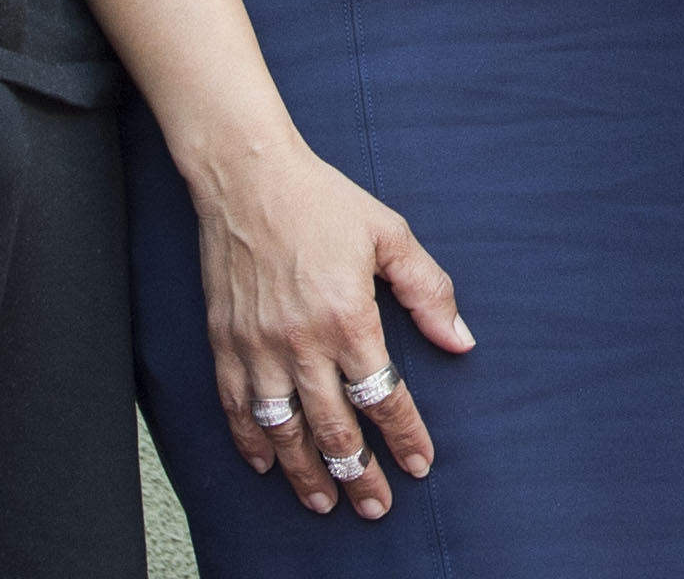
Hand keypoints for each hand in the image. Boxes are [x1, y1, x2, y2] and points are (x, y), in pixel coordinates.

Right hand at [191, 136, 471, 520]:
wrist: (248, 178)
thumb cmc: (323, 201)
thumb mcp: (391, 235)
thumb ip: (428, 291)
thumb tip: (459, 340)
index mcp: (348, 317)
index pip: (383, 395)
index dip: (404, 436)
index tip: (420, 464)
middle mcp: (301, 341)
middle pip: (334, 426)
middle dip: (359, 472)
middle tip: (376, 505)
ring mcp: (258, 346)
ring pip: (284, 430)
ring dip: (306, 472)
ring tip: (326, 502)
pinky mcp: (224, 343)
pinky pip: (237, 407)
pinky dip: (251, 442)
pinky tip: (266, 465)